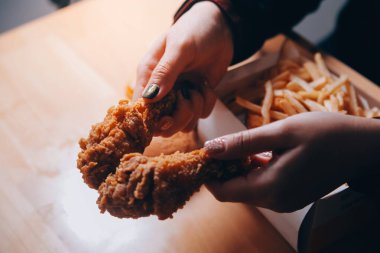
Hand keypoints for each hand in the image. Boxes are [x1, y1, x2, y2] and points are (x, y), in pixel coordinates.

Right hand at [133, 1, 232, 136]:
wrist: (220, 28)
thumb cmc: (194, 31)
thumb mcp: (179, 48)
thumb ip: (165, 72)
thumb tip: (150, 98)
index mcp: (148, 76)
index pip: (140, 108)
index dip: (151, 120)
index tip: (166, 118)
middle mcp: (161, 90)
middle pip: (162, 124)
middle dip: (178, 117)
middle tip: (188, 99)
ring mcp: (179, 96)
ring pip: (182, 123)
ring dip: (195, 109)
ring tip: (199, 88)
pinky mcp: (196, 98)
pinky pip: (200, 115)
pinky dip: (207, 103)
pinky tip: (206, 87)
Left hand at [204, 112, 379, 211]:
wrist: (361, 147)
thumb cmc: (324, 134)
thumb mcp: (281, 132)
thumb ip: (242, 143)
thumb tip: (209, 149)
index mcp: (270, 188)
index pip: (222, 192)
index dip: (208, 173)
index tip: (204, 152)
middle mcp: (275, 202)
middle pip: (233, 191)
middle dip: (222, 169)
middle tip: (222, 144)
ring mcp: (283, 201)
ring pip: (246, 188)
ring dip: (238, 169)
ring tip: (240, 145)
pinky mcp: (290, 196)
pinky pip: (261, 186)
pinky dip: (253, 171)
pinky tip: (258, 153)